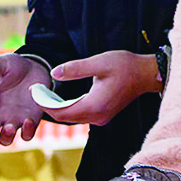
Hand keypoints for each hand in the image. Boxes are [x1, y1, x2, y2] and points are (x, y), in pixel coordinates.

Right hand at [0, 54, 49, 145]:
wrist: (35, 66)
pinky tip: (29, 120)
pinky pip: (26, 135)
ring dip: (6, 137)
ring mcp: (14, 120)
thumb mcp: (0, 62)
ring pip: (5, 140)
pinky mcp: (30, 121)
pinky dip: (27, 132)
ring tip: (10, 126)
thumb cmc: (12, 65)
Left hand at [46, 51, 160, 126]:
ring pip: (72, 118)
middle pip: (65, 118)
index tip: (34, 92)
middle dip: (48, 107)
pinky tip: (61, 98)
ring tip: (45, 94)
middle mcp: (97, 116)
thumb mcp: (99, 62)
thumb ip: (75, 69)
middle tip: (36, 92)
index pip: (62, 112)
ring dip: (58, 109)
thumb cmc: (125, 66)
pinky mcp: (103, 115)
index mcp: (94, 106)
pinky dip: (68, 108)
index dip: (45, 104)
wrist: (146, 74)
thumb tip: (54, 73)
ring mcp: (101, 118)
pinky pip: (80, 115)